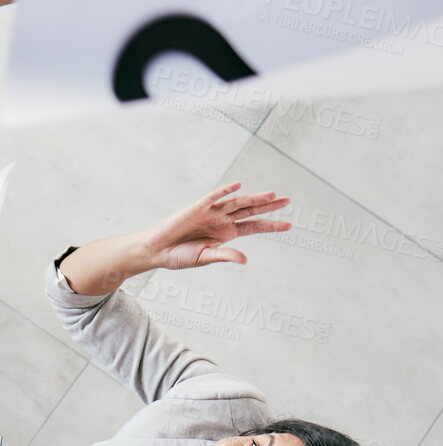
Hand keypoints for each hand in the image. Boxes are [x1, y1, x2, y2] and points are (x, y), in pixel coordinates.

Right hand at [141, 182, 291, 270]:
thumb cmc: (179, 256)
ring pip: (237, 202)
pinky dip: (225, 191)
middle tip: (288, 201)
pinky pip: (213, 197)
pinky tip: (238, 186)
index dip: (271, 225)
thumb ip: (225, 256)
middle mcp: (221, 220)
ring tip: (272, 195)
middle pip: (250, 210)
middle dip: (269, 206)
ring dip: (254, 198)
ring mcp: (210, 212)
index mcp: (226, 234)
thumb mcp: (205, 258)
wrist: (156, 251)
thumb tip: (245, 260)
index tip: (289, 225)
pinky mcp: (196, 207)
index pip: (253, 226)